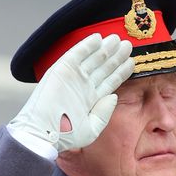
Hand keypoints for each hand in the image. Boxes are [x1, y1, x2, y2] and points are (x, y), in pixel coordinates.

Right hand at [7, 33, 133, 153]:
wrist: (44, 132)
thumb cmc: (66, 136)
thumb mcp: (91, 129)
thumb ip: (104, 113)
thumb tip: (114, 96)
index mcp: (91, 100)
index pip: (110, 81)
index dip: (121, 72)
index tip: (132, 63)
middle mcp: (84, 86)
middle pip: (104, 68)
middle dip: (116, 57)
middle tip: (128, 45)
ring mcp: (74, 77)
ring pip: (93, 59)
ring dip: (106, 49)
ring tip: (119, 39)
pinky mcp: (62, 69)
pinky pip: (77, 54)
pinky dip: (87, 46)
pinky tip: (99, 39)